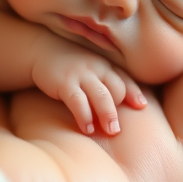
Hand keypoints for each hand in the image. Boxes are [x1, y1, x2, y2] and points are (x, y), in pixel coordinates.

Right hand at [31, 32, 145, 135]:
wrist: (41, 50)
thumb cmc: (71, 64)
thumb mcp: (91, 69)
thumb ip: (106, 82)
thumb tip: (125, 103)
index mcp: (105, 66)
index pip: (125, 80)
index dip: (134, 93)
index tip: (141, 107)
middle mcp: (97, 68)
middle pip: (116, 89)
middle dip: (118, 110)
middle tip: (116, 130)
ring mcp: (82, 75)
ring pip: (101, 96)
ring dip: (107, 115)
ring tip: (110, 131)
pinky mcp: (65, 83)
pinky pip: (78, 101)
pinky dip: (84, 116)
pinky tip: (86, 129)